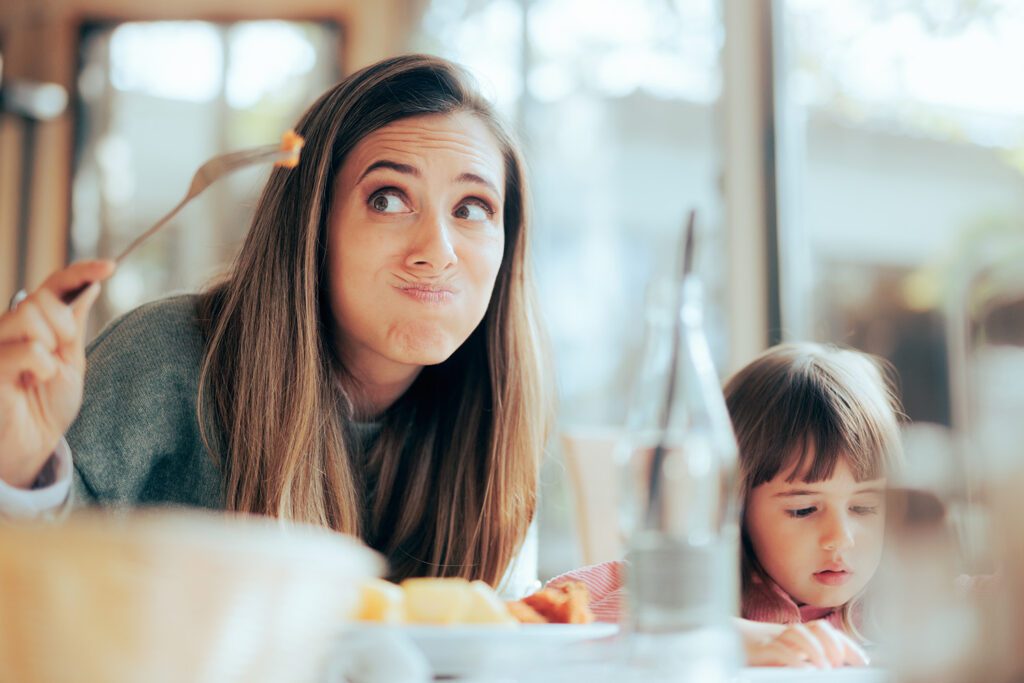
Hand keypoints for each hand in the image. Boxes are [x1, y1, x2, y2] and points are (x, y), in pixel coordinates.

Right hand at [0, 260, 114, 487]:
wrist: (32, 445)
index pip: (53, 286)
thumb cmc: (47, 406)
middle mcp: (7, 328)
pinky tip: (30, 384)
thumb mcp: (69, 362)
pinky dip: (40, 367)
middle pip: (40, 298)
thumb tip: (88, 287)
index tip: (110, 267)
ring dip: (49, 346)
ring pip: (28, 315)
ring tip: (41, 373)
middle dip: (62, 325)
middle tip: (59, 355)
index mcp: (31, 324)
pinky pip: (25, 349)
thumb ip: (72, 325)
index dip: (81, 272)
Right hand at [739, 617, 868, 667]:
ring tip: (825, 669)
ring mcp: (771, 638)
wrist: (723, 642)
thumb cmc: (755, 653)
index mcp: (796, 635)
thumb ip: (803, 658)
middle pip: (816, 627)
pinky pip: (779, 650)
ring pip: (798, 634)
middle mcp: (787, 633)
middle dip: (833, 644)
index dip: (846, 644)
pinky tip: (804, 670)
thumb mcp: (784, 655)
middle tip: (840, 663)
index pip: (827, 633)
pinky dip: (794, 659)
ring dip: (815, 650)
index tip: (863, 662)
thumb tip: (827, 670)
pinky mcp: (758, 649)